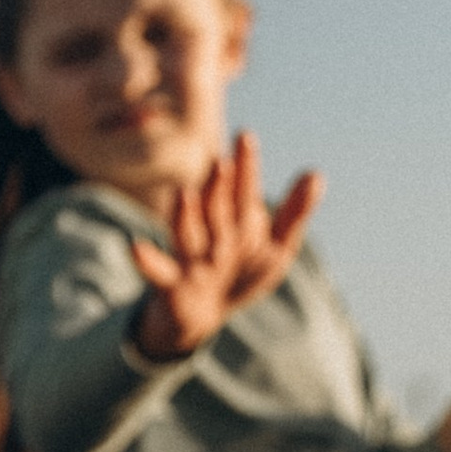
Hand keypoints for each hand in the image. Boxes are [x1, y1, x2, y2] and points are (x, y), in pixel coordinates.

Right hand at [128, 134, 320, 361]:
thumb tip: (316, 172)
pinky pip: (159, 272)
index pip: (242, 190)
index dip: (245, 167)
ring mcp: (191, 257)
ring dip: (185, 215)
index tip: (245, 137)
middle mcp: (212, 234)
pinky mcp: (173, 284)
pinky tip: (135, 248)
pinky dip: (147, 262)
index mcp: (237, 221)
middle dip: (218, 188)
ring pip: (187, 234)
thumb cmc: (240, 271)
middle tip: (221, 161)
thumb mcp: (275, 245)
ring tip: (184, 194)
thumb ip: (294, 211)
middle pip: (215, 209)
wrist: (205, 314)